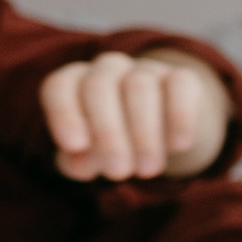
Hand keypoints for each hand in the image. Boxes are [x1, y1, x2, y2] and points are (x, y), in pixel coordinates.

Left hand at [42, 50, 230, 182]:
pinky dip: (180, 115)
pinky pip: (180, 84)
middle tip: (118, 172)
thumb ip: (77, 161)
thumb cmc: (111, 144)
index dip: (64, 113)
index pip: (59, 87)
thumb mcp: (88, 156)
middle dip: (107, 132)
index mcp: (74, 83)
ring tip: (147, 170)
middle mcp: (106, 69)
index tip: (75, 146)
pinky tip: (177, 145)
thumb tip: (79, 164)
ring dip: (143, 132)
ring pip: (139, 86)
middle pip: (99, 87)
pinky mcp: (182, 76)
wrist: (162, 129)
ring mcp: (144, 69)